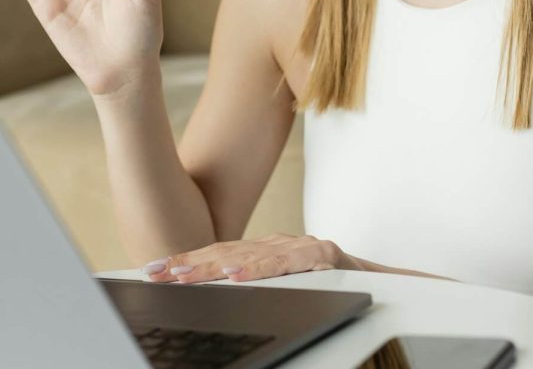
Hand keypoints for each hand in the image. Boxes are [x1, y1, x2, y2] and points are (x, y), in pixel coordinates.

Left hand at [139, 233, 362, 283]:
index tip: (153, 269)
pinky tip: (236, 275)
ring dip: (213, 265)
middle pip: (226, 252)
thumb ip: (253, 280)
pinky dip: (259, 268)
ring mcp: (300, 247)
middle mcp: (279, 243)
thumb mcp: (285, 283)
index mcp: (266, 250)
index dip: (186, 260)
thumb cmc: (328, 284)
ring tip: (184, 275)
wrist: (380, 280)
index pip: (219, 253)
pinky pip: (286, 263)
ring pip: (250, 256)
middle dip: (188, 262)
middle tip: (157, 272)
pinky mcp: (323, 255)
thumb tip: (212, 288)